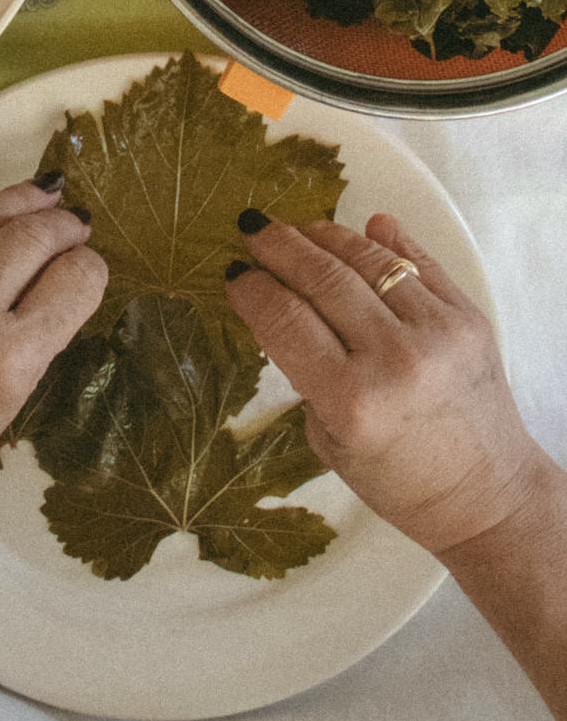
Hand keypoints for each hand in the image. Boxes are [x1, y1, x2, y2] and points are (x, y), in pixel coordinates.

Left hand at [0, 156, 107, 515]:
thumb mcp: (10, 403)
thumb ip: (39, 335)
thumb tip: (63, 266)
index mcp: (8, 362)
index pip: (75, 281)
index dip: (90, 264)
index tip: (85, 262)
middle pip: (32, 237)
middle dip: (62, 224)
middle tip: (70, 224)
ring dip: (21, 197)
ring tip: (41, 194)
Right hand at [225, 211, 541, 553]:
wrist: (485, 494)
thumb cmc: (397, 481)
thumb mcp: (329, 439)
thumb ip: (306, 371)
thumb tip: (286, 301)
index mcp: (351, 401)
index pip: (286, 320)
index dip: (253, 289)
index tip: (235, 274)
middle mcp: (395, 358)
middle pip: (323, 278)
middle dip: (280, 247)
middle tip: (253, 231)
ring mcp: (438, 331)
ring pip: (370, 260)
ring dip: (326, 236)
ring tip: (297, 228)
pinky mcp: (470, 317)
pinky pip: (420, 264)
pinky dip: (386, 242)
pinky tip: (361, 226)